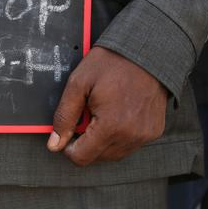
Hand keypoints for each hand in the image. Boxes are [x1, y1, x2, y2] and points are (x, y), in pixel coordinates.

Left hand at [47, 47, 167, 165]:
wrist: (146, 50)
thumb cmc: (112, 63)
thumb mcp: (78, 84)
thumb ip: (64, 117)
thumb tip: (54, 144)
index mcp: (110, 126)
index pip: (81, 158)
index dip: (68, 148)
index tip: (69, 132)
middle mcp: (130, 136)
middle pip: (97, 157)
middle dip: (86, 141)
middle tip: (87, 114)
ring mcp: (144, 135)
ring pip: (113, 154)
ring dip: (102, 140)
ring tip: (102, 112)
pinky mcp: (153, 131)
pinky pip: (130, 145)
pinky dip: (119, 136)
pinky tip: (116, 114)